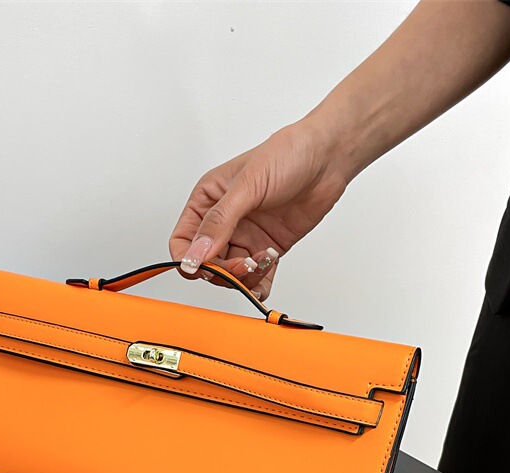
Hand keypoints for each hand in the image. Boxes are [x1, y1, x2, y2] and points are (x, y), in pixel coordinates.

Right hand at [169, 120, 348, 300]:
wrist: (327, 157)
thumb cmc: (287, 155)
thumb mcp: (247, 185)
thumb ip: (219, 222)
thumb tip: (196, 254)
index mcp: (207, 201)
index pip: (182, 241)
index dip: (189, 260)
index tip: (205, 268)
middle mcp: (223, 221)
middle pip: (206, 264)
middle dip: (223, 271)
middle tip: (244, 264)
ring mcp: (245, 236)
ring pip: (231, 274)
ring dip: (245, 276)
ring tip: (263, 260)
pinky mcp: (266, 247)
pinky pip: (256, 276)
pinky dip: (260, 282)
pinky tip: (269, 266)